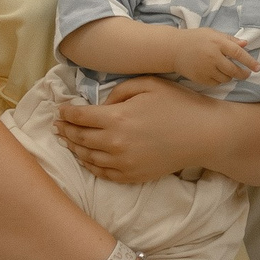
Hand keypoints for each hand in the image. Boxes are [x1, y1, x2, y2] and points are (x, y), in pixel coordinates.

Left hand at [53, 76, 193, 185]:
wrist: (203, 135)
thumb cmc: (178, 105)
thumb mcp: (148, 84)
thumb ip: (118, 91)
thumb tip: (102, 104)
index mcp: (117, 118)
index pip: (79, 116)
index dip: (66, 112)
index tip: (59, 109)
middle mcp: (115, 143)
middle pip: (79, 138)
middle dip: (65, 130)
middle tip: (57, 125)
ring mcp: (123, 163)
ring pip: (87, 157)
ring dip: (74, 148)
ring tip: (67, 141)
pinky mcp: (132, 176)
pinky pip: (102, 173)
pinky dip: (90, 165)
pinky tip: (86, 158)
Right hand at [172, 27, 258, 87]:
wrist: (174, 49)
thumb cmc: (195, 39)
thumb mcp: (212, 33)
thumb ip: (229, 39)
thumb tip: (245, 44)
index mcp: (217, 42)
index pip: (238, 53)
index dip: (250, 61)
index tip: (258, 68)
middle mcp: (212, 56)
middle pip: (234, 70)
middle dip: (243, 73)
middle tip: (247, 73)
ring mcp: (206, 68)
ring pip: (226, 78)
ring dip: (230, 76)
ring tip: (227, 70)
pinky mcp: (200, 78)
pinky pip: (216, 83)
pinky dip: (219, 80)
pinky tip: (215, 73)